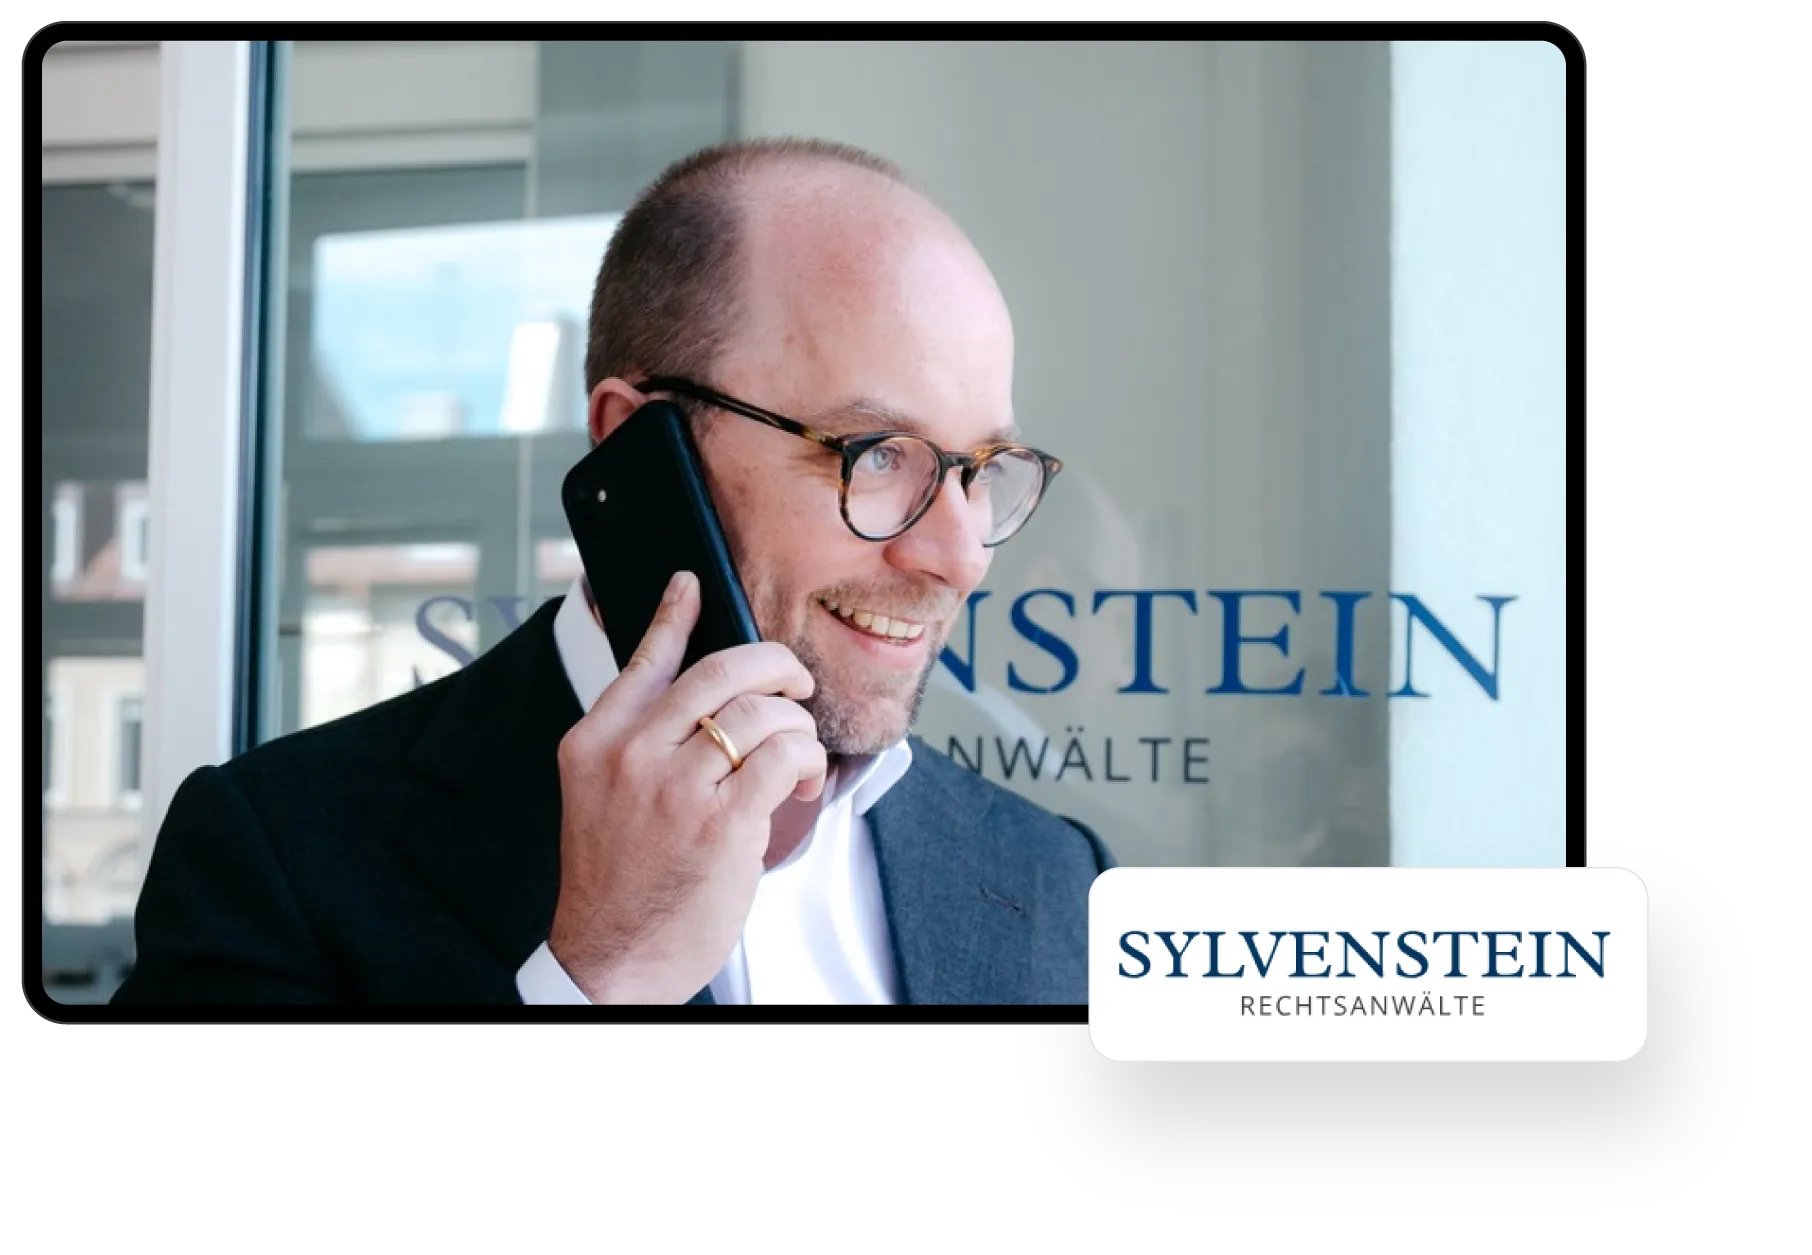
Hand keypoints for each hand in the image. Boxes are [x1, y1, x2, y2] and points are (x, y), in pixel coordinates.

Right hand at [547, 571, 828, 1003]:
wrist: (614, 956)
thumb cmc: (618, 882)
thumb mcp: (602, 796)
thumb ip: (639, 741)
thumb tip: (702, 696)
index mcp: (595, 741)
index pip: (643, 659)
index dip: (674, 614)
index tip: (690, 584)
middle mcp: (631, 754)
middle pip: (722, 671)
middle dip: (777, 666)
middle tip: (796, 682)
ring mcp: (675, 786)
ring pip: (763, 712)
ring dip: (796, 727)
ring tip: (795, 756)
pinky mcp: (720, 821)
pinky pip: (784, 756)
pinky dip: (804, 761)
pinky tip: (799, 781)